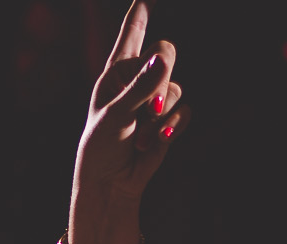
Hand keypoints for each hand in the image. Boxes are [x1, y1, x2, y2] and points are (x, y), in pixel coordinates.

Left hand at [69, 1, 182, 243]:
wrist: (110, 183)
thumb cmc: (102, 147)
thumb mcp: (116, 114)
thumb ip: (140, 87)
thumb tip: (163, 59)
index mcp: (115, 71)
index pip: (132, 32)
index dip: (143, 11)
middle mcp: (137, 79)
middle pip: (166, 51)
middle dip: (162, 75)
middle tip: (150, 105)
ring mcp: (155, 99)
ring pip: (176, 86)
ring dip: (161, 114)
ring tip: (141, 136)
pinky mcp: (169, 120)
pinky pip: (185, 111)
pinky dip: (172, 127)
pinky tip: (158, 141)